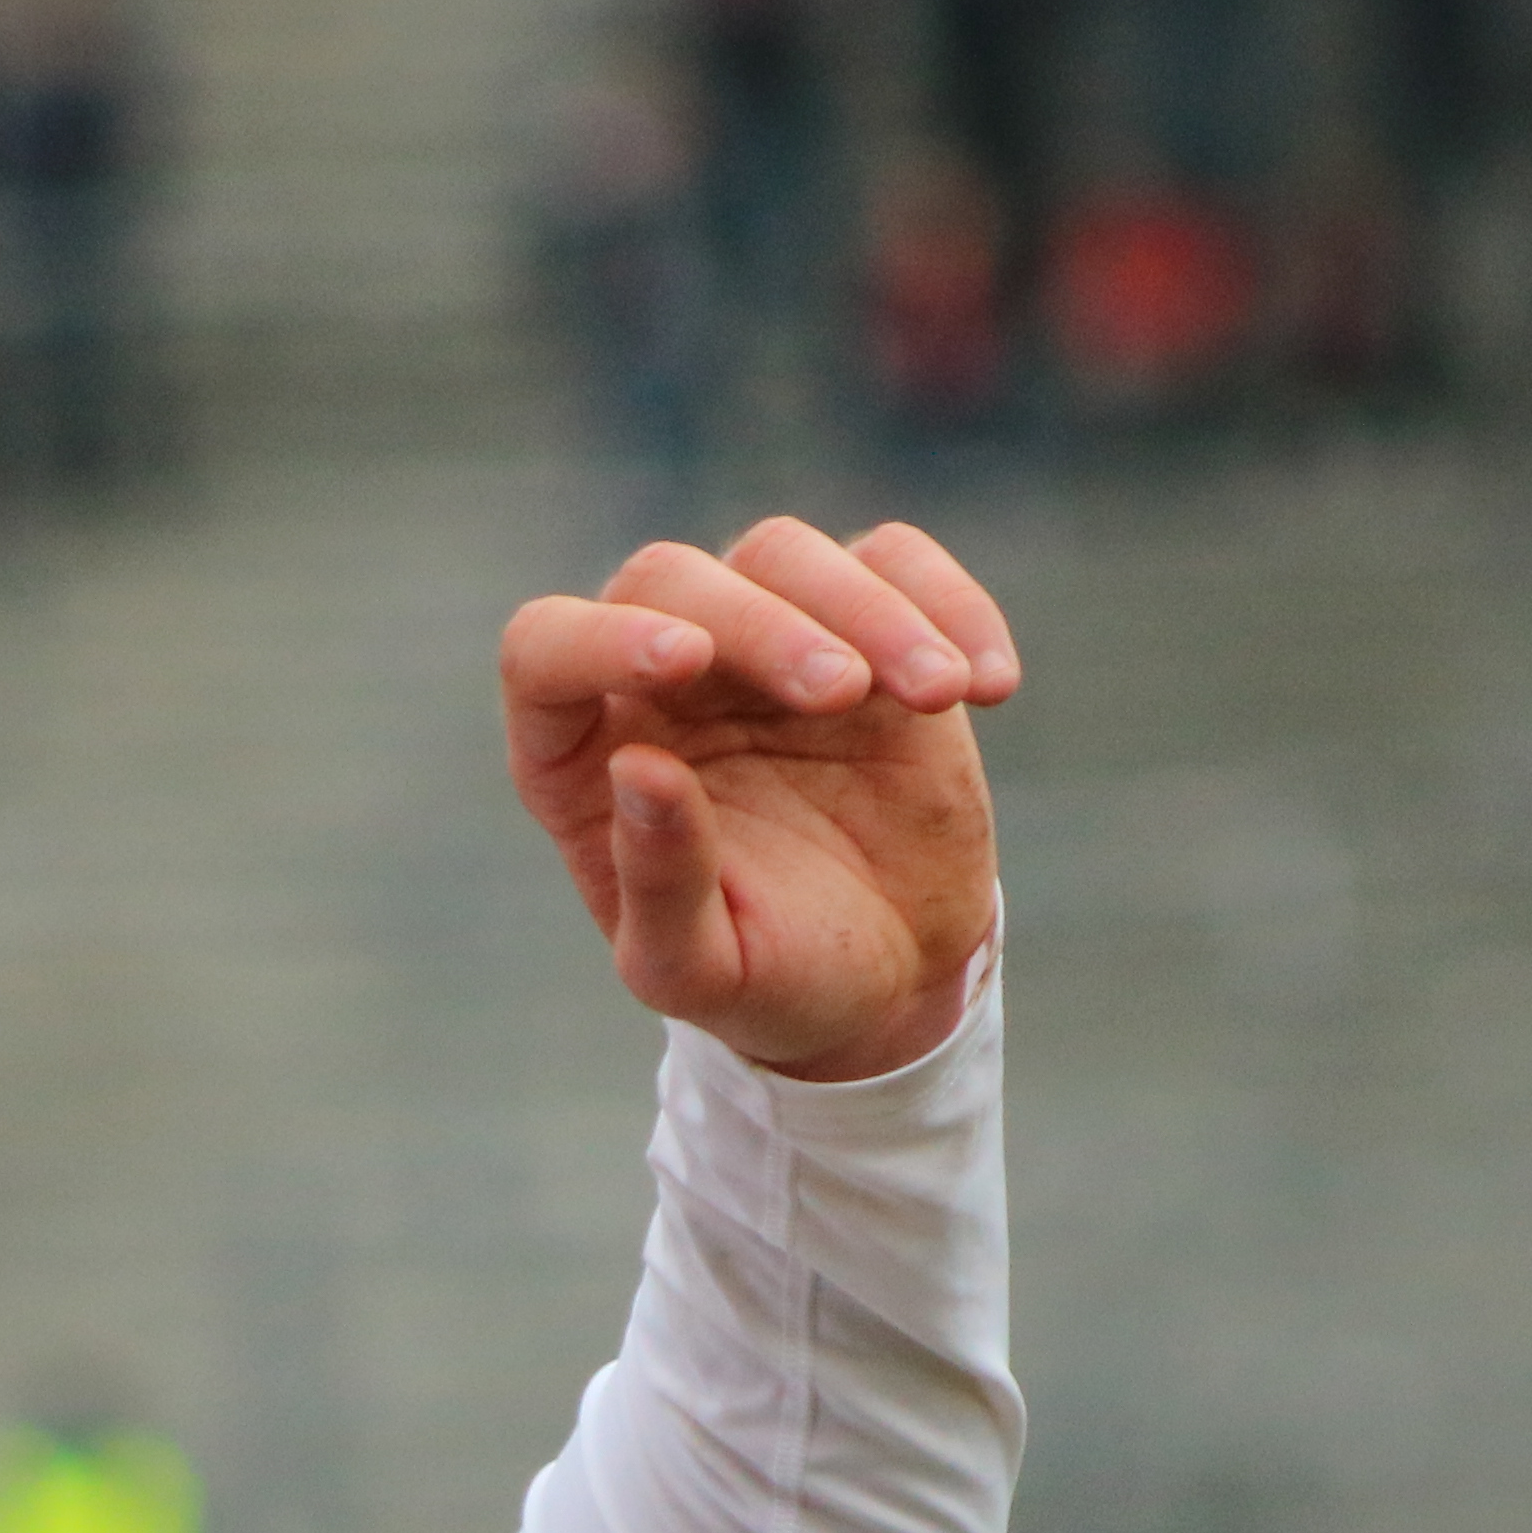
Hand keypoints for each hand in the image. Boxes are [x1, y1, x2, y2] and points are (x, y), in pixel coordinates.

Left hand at [500, 515, 1018, 1081]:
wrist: (886, 978)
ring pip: (783, 554)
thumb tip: (637, 766)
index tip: (685, 661)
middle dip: (759, 624)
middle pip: (671, 578)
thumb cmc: (768, 976)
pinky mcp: (863, 626)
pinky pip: (895, 563)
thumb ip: (659, 883)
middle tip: (843, 694)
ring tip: (936, 696)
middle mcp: (659, 680)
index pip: (544, 650)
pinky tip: (987, 686)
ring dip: (865, 610)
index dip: (601, 638)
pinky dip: (948, 602)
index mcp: (580, 756)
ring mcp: (760, 639)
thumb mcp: (700, 970)